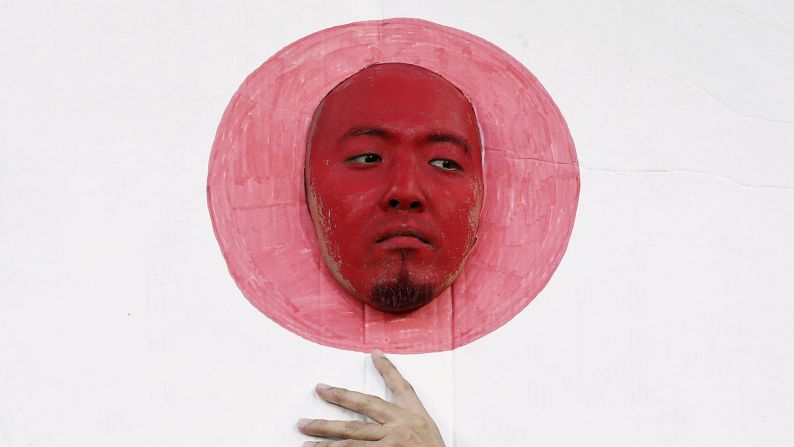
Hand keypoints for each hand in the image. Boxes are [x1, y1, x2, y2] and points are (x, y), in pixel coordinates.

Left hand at [298, 350, 445, 446]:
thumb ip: (410, 423)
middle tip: (320, 389)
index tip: (374, 354)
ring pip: (351, 436)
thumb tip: (387, 420)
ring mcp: (390, 444)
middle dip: (340, 396)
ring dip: (325, 433)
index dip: (388, 370)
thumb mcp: (428, 433)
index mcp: (414, 417)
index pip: (401, 388)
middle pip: (364, 406)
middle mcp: (400, 427)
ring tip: (304, 428)